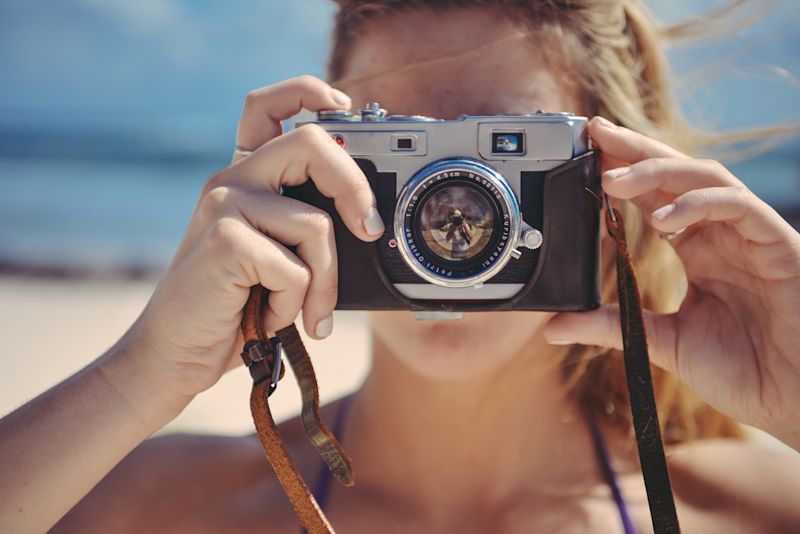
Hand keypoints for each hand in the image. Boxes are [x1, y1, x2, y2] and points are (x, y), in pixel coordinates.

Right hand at [119, 75, 383, 400]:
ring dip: (324, 283)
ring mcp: (224, 206)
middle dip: (355, 187)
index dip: (307, 92)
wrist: (175, 355)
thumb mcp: (275, 259)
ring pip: (316, 226)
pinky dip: (293, 306)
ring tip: (302, 311)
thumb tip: (369, 222)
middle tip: (371, 231)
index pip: (266, 105)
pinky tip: (267, 319)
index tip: (343, 107)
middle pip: (312, 143)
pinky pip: (295, 269)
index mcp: (243, 178)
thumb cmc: (234, 309)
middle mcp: (231, 181)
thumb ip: (304, 229)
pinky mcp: (225, 241)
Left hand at [543, 117, 799, 447]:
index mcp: (698, 250)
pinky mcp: (777, 243)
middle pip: (675, 174)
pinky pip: (738, 206)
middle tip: (594, 133)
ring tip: (613, 178)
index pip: (655, 196)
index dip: (623, 172)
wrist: (795, 399)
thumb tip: (554, 328)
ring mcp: (749, 235)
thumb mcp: (662, 343)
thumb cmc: (744, 371)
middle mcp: (721, 234)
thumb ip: (612, 327)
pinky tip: (661, 219)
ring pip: (705, 177)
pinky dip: (698, 204)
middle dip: (634, 150)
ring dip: (657, 171)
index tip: (584, 156)